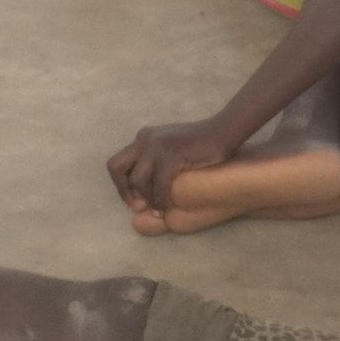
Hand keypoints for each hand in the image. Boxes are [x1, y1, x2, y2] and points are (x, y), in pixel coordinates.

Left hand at [107, 118, 237, 211]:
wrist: (224, 131)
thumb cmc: (200, 146)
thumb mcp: (170, 150)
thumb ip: (155, 165)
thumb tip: (140, 194)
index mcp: (144, 137)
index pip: (118, 163)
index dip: (121, 185)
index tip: (133, 200)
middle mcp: (145, 139)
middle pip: (116, 167)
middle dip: (123, 190)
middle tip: (137, 206)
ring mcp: (157, 145)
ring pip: (137, 180)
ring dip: (146, 198)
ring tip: (157, 209)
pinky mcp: (172, 154)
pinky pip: (158, 185)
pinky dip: (160, 200)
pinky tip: (166, 208)